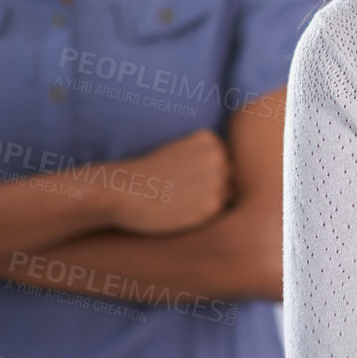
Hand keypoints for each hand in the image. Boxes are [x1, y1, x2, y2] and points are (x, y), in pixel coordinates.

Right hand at [103, 129, 230, 234]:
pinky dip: (202, 218)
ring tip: (181, 203)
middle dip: (213, 188)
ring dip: (210, 204)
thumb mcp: (180, 153)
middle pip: (231, 179)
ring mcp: (217, 180)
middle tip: (181, 194)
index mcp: (210, 139)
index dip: (205, 174)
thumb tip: (233, 178)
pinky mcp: (212, 206)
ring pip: (227, 198)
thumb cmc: (148, 175)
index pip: (225, 161)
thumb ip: (207, 160)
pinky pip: (218, 216)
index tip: (183, 178)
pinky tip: (180, 213)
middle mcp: (219, 156)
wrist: (123, 191)